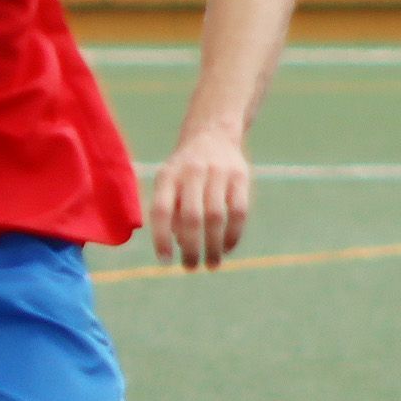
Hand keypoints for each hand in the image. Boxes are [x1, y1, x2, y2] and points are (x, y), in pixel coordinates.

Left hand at [149, 129, 252, 270]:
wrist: (212, 133)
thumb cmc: (184, 171)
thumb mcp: (168, 183)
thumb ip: (169, 212)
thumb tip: (179, 245)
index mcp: (167, 176)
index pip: (161, 210)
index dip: (161, 238)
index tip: (165, 262)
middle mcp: (191, 172)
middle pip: (191, 217)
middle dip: (191, 248)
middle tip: (191, 267)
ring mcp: (218, 172)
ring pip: (216, 216)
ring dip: (214, 245)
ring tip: (212, 264)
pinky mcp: (240, 176)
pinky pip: (239, 210)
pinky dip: (234, 233)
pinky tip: (228, 248)